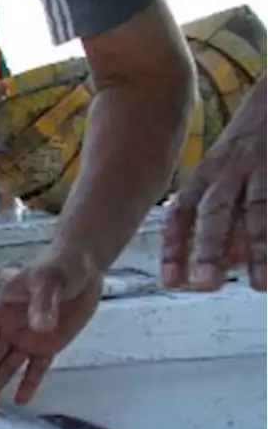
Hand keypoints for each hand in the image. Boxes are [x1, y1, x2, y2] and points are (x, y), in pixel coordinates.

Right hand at [0, 248, 103, 411]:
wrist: (84, 267)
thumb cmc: (60, 266)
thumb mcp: (50, 280)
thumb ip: (43, 304)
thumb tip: (39, 329)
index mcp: (0, 310)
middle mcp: (7, 328)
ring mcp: (26, 339)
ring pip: (4, 366)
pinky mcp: (47, 346)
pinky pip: (35, 368)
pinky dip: (28, 383)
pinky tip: (21, 401)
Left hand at [160, 118, 267, 290]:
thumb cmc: (253, 142)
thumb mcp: (228, 171)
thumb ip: (227, 217)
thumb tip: (228, 262)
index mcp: (208, 174)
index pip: (184, 213)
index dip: (175, 247)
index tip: (170, 281)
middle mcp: (231, 170)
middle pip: (216, 212)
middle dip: (208, 250)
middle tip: (204, 286)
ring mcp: (263, 165)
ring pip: (259, 210)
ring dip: (258, 249)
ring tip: (260, 285)